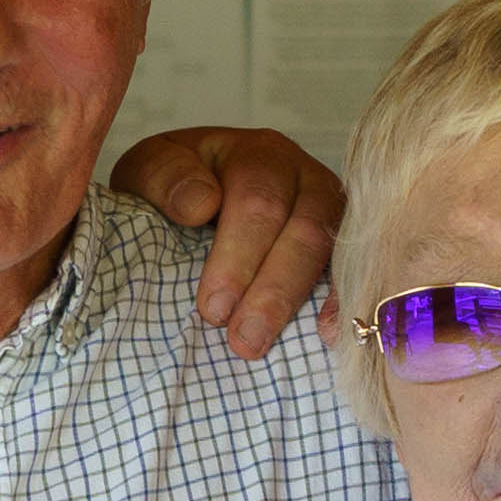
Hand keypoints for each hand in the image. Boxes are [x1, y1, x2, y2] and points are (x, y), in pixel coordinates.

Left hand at [106, 127, 344, 359]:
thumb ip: (164, 178)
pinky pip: (350, 273)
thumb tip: (201, 205)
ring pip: (328, 253)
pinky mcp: (341, 246)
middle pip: (303, 228)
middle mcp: (305, 178)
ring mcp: (330, 212)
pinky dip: (341, 303)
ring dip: (298, 303)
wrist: (196, 197)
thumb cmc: (173, 187)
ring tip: (266, 345)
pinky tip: (328, 335)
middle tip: (242, 339)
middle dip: (272, 289)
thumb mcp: (150, 169)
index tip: (212, 307)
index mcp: (259, 155)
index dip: (238, 255)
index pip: (259, 199)